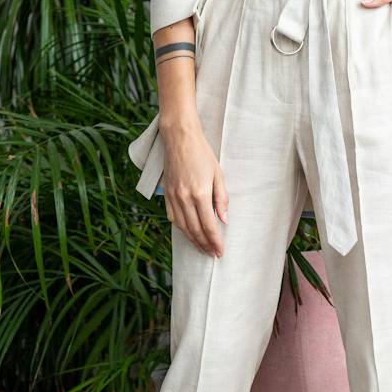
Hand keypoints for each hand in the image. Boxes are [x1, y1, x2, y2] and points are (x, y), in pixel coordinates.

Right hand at [159, 118, 228, 256]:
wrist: (180, 138)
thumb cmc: (202, 153)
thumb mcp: (218, 174)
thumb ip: (221, 199)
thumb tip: (224, 220)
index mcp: (200, 193)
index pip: (208, 225)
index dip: (214, 241)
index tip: (220, 251)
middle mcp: (184, 197)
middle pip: (194, 229)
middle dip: (204, 244)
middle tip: (212, 254)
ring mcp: (173, 196)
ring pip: (182, 226)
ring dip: (192, 240)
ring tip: (202, 248)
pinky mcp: (167, 193)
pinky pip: (172, 217)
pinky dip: (181, 229)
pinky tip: (188, 233)